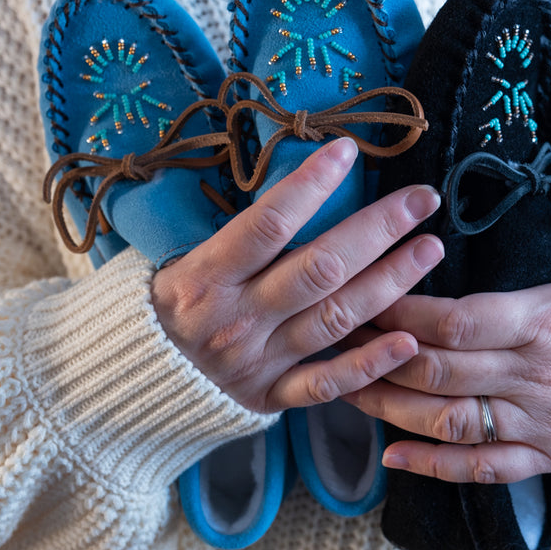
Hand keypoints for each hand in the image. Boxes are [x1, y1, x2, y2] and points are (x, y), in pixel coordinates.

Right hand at [151, 137, 444, 412]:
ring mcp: (255, 362)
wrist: (121, 388)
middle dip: (378, 229)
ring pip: (334, 318)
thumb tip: (292, 187)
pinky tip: (408, 340)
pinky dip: (368, 365)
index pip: (266, 225)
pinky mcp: (268, 398)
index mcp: (203, 277)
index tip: (350, 151)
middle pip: (319, 268)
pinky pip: (325, 384)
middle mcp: (234, 319)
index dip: (311, 185)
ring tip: (429, 248)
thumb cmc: (154, 309)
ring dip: (390, 283)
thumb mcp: (172, 262)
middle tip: (423, 199)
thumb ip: (231, 237)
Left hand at [343, 271, 550, 483]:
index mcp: (545, 319)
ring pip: (449, 421)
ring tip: (345, 389)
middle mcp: (536, 374)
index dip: (400, 311)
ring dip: (390, 408)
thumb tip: (474, 222)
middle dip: (378, 354)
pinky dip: (435, 467)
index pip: (454, 320)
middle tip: (334, 337)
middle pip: (439, 370)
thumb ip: (528, 260)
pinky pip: (484, 467)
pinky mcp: (548, 455)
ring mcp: (540, 420)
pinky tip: (393, 458)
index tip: (363, 294)